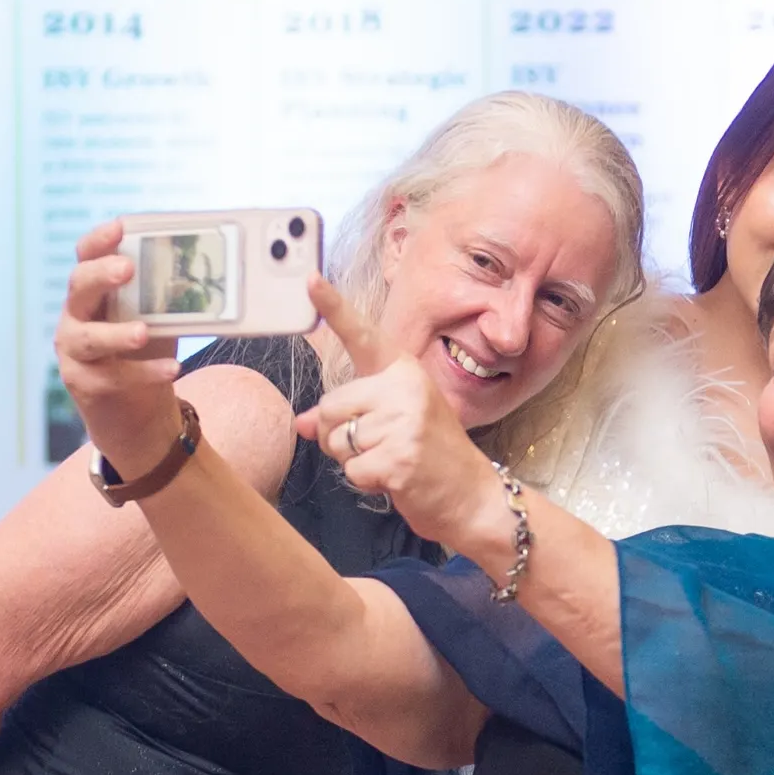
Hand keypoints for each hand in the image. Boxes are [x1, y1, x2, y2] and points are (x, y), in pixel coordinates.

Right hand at [54, 217, 186, 473]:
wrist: (136, 413)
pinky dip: (144, 372)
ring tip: (142, 332)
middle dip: (101, 276)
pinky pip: (111, 376)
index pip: (86, 256)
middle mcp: (75, 315)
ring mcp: (73, 350)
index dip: (99, 240)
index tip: (120, 227)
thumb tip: (203, 270)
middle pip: (78, 287)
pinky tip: (171, 368)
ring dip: (116, 333)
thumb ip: (167, 296)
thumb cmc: (147, 353)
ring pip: (88, 337)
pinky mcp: (82, 383)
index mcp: (93, 290)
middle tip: (127, 269)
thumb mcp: (158, 317)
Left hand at [301, 279, 500, 549]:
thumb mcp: (392, 423)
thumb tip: (301, 422)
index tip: (310, 279)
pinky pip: (350, 470)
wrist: (472, 496)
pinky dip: (364, 481)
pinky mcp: (399, 457)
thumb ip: (347, 415)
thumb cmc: (430, 456)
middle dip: (339, 435)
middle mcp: (404, 387)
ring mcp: (404, 421)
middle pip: (329, 406)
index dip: (333, 307)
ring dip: (353, 460)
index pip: (361, 335)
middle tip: (378, 446)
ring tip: (390, 460)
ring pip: (335, 440)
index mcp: (403, 370)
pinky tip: (395, 479)